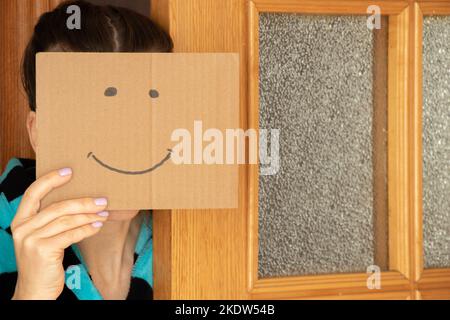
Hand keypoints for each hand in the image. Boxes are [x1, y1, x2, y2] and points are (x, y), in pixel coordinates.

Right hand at [10, 168, 108, 299]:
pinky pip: (70, 234)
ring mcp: (30, 239)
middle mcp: (22, 227)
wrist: (34, 291)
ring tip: (104, 212)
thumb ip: (52, 221)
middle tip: (102, 199)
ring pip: (66, 220)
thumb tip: (81, 202)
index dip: (51, 179)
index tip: (69, 171)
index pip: (33, 193)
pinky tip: (97, 225)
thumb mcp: (42, 237)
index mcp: (20, 220)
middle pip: (57, 206)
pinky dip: (87, 228)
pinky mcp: (42, 250)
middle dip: (83, 201)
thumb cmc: (43, 262)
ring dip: (89, 215)